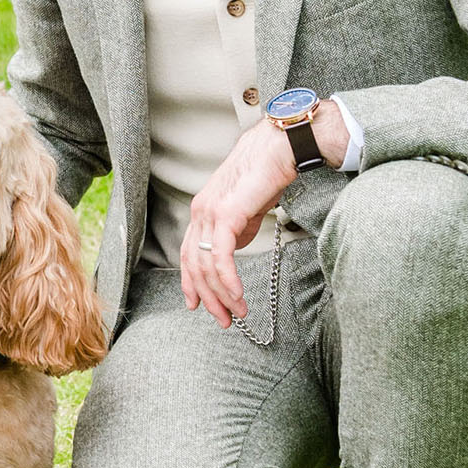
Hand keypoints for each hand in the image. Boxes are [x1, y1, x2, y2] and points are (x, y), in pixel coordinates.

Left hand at [181, 101, 347, 324]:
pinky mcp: (225, 215)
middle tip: (223, 319)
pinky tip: (237, 296)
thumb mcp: (247, 208)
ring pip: (206, 265)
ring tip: (237, 313)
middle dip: (207, 297)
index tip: (198, 304)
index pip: (188, 253)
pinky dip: (228, 281)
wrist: (279, 148)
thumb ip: (236, 229)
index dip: (191, 282)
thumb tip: (233, 250)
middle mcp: (200, 212)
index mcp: (202, 210)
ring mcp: (209, 212)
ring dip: (221, 295)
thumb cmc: (267, 174)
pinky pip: (221, 257)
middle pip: (194, 265)